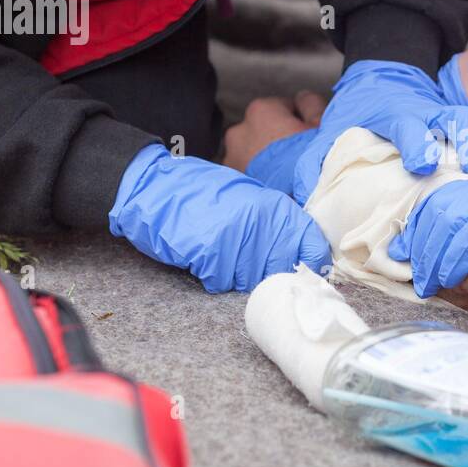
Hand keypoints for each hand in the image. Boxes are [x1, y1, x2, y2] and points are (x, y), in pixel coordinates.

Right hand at [109, 145, 330, 292]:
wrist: (155, 186)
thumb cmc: (201, 194)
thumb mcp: (248, 197)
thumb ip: (274, 223)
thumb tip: (297, 254)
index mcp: (276, 207)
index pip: (312, 245)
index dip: (312, 265)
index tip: (306, 275)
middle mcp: (263, 222)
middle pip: (279, 270)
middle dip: (266, 275)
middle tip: (245, 264)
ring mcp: (238, 238)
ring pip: (249, 280)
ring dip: (234, 275)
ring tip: (218, 253)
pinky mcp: (212, 252)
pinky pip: (220, 281)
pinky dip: (210, 274)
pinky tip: (201, 255)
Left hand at [226, 94, 325, 196]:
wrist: (301, 202)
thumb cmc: (313, 161)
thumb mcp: (321, 124)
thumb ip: (310, 103)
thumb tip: (302, 98)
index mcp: (261, 111)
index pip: (282, 107)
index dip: (298, 120)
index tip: (307, 136)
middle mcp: (239, 131)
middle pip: (263, 129)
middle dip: (277, 139)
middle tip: (297, 156)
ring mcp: (232, 158)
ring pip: (253, 152)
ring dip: (266, 158)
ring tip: (286, 175)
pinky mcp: (231, 183)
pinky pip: (247, 172)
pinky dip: (258, 176)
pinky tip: (276, 185)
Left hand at [290, 60, 467, 205]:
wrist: (382, 82)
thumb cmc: (356, 116)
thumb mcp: (330, 133)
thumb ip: (316, 161)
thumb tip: (304, 197)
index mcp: (394, 113)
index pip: (407, 125)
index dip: (415, 142)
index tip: (420, 164)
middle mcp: (428, 113)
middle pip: (456, 119)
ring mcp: (450, 120)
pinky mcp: (465, 132)